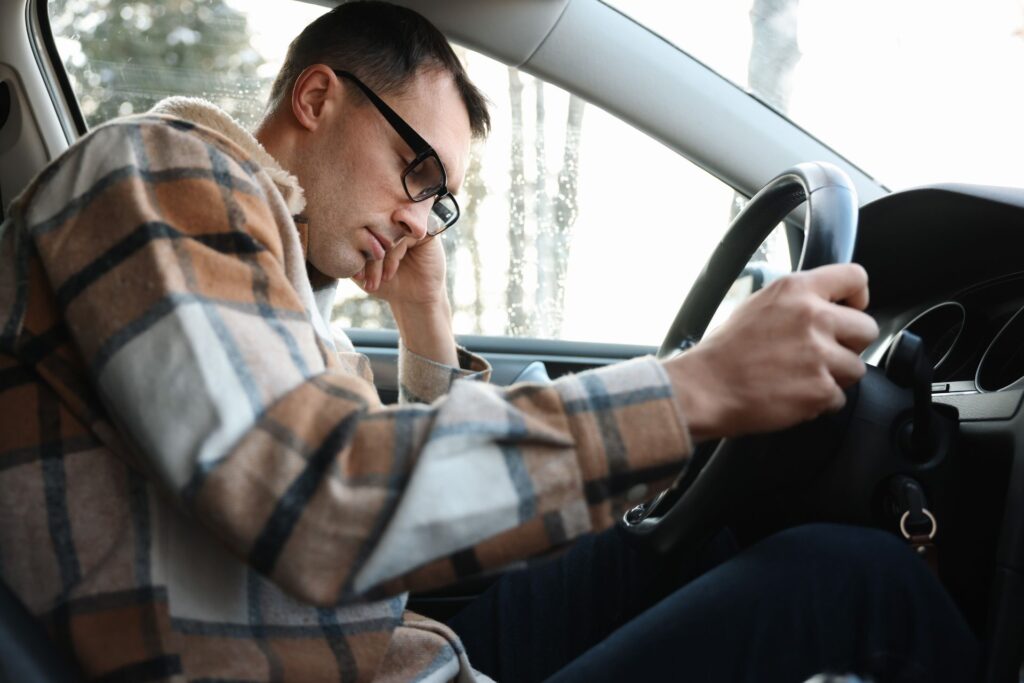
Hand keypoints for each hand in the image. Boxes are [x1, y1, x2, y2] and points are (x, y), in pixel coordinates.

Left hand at [352, 233, 458, 366]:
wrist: (413, 299)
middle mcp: (394, 221)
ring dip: (378, 259)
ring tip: (376, 281)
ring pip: (386, 234)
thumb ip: (352, 254)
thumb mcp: (363, 270)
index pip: (361, 227)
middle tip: (363, 279)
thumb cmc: (388, 283)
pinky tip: (389, 273)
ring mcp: (409, 225)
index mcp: (378, 226)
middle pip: (373, 229)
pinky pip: (404, 236)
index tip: (354, 274)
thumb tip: (336, 239)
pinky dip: (392, 256)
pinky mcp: (424, 231)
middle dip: (366, 256)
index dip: (355, 248)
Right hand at [664, 263, 878, 441]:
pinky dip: (820, 401)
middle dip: (848, 343)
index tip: (848, 310)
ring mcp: (820, 355)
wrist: (705, 388)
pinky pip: (839, 397)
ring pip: (856, 367)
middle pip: (867, 328)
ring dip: (835, 375)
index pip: (855, 277)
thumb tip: (828, 305)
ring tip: (801, 377)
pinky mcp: (820, 390)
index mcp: (796, 289)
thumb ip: (798, 300)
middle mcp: (813, 317)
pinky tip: (793, 394)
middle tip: (820, 353)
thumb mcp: (758, 304)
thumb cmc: (724, 351)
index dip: (856, 298)